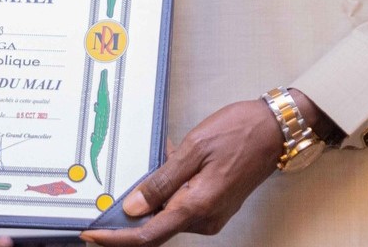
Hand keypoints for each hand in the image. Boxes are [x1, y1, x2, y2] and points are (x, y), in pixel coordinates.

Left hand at [80, 99, 282, 243]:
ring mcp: (212, 215)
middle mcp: (205, 219)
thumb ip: (161, 181)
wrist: (275, 131)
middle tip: (131, 176)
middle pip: (156, 225)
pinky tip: (177, 159)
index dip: (116, 239)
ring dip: (158, 190)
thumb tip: (134, 209)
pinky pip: (183, 204)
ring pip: (169, 212)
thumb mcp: (193, 150)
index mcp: (196, 207)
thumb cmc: (237, 133)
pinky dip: (173, 187)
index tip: (93, 236)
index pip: (147, 236)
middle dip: (138, 205)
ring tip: (171, 154)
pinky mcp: (215, 207)